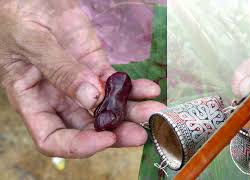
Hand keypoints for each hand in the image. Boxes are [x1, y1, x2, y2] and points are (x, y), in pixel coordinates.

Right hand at [0, 0, 164, 157]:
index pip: (53, 138)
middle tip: (140, 132)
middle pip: (89, 127)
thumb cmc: (18, 17)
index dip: (79, 145)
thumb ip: (60, 70)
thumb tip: (91, 98)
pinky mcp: (97, 67)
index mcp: (34, 101)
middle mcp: (59, 99)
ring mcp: (81, 84)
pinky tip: (150, 90)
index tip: (105, 139)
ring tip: (153, 111)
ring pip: (108, 108)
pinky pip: (118, 83)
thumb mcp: (32, 41)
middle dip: (116, 132)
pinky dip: (134, 88)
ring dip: (132, 112)